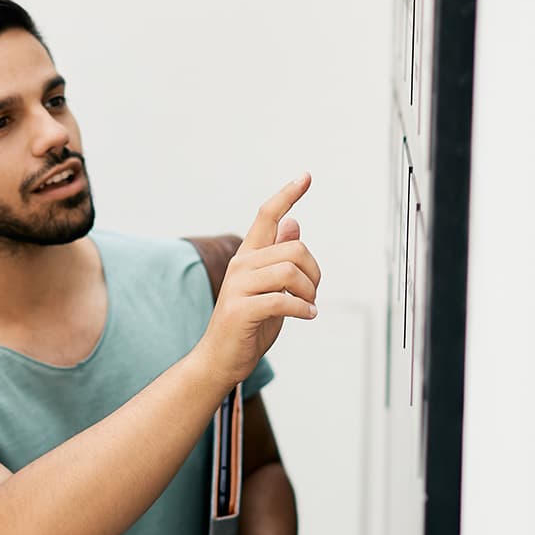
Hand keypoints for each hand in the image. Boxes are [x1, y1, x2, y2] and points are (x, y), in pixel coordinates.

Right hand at [194, 174, 321, 386]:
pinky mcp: (241, 309)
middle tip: (313, 294)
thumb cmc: (249, 325)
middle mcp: (241, 265)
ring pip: (290, 272)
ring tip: (308, 307)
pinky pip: (283, 300)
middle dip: (314, 272)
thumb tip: (294, 223)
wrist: (220, 359)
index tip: (306, 175)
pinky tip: (307, 316)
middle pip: (294, 248)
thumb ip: (279, 257)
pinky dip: (303, 309)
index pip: (267, 215)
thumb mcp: (270, 287)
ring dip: (309, 292)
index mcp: (247, 256)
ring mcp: (238, 287)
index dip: (287, 194)